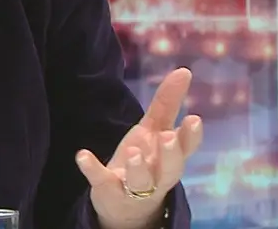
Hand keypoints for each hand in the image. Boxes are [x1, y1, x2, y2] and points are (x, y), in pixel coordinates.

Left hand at [75, 68, 203, 228]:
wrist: (127, 206)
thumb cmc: (147, 161)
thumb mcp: (155, 130)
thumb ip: (168, 103)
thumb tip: (184, 70)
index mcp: (170, 157)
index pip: (187, 148)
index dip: (191, 136)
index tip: (194, 118)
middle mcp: (157, 175)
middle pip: (170, 169)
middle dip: (170, 155)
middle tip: (167, 139)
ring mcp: (133, 186)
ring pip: (140, 181)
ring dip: (137, 167)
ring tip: (133, 151)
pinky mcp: (108, 190)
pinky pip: (101, 180)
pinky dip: (92, 169)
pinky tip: (83, 155)